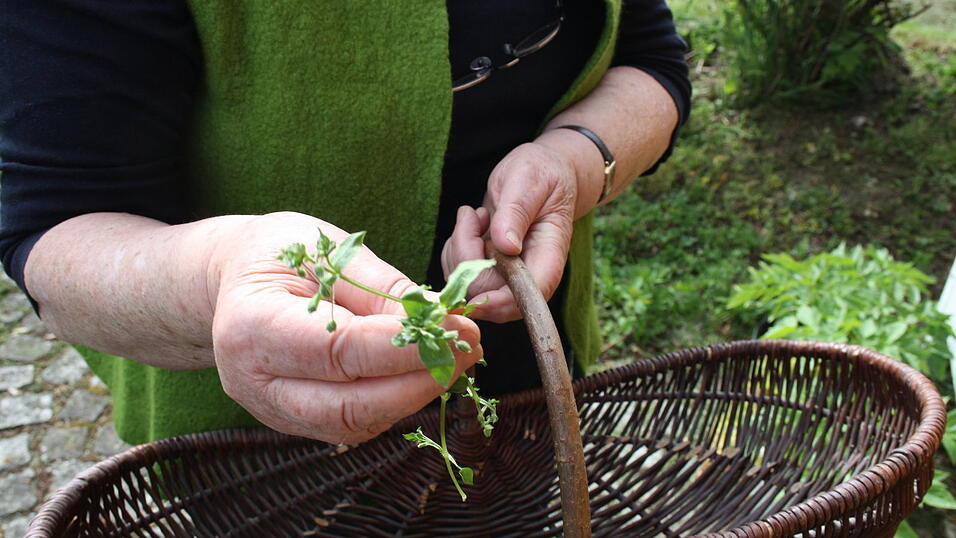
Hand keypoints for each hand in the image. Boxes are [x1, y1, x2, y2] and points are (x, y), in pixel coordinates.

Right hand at [210, 212, 481, 444]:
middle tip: (468, 350)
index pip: (341, 352)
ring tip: (453, 358)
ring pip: (354, 424)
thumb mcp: (327, 248)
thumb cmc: (278, 254)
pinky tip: (423, 372)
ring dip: (413, 395)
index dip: (406, 348)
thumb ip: (381, 286)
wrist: (233, 282)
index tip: (458, 330)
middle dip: (419, 382)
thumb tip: (439, 318)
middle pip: (348, 405)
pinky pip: (352, 424)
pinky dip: (394, 402)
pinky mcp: (293, 422)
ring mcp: (270, 410)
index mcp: (251, 327)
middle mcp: (254, 382)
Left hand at [442, 139, 578, 322]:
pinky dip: (456, 246)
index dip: (494, 302)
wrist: (542, 172)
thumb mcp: (529, 182)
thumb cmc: (542, 173)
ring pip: (467, 286)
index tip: (468, 284)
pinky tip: (474, 222)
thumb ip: (517, 212)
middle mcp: (528, 274)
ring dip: (459, 249)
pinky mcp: (490, 267)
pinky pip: (460, 272)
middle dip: (465, 258)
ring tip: (477, 215)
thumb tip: (506, 246)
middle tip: (473, 217)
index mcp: (547, 259)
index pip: (523, 298)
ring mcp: (507, 273)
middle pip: (486, 294)